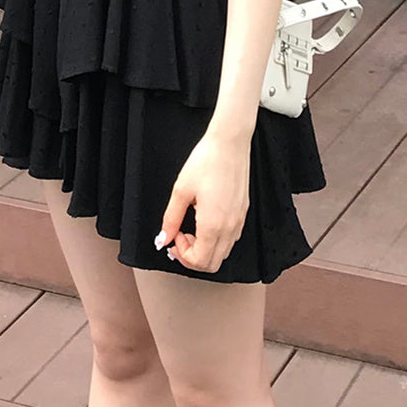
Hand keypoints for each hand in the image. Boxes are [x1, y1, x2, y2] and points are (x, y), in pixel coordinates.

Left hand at [156, 133, 250, 274]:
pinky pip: (230, 239)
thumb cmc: (206, 161)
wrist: (230, 143)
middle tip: (180, 237)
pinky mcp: (243, 212)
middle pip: (212, 264)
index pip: (199, 262)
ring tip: (192, 228)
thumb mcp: (181, 190)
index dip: (182, 255)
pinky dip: (216, 240)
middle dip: (192, 257)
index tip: (174, 236)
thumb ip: (171, 219)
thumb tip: (163, 239)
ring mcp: (239, 221)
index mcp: (213, 225)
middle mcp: (229, 227)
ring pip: (223, 253)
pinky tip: (205, 220)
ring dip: (205, 249)